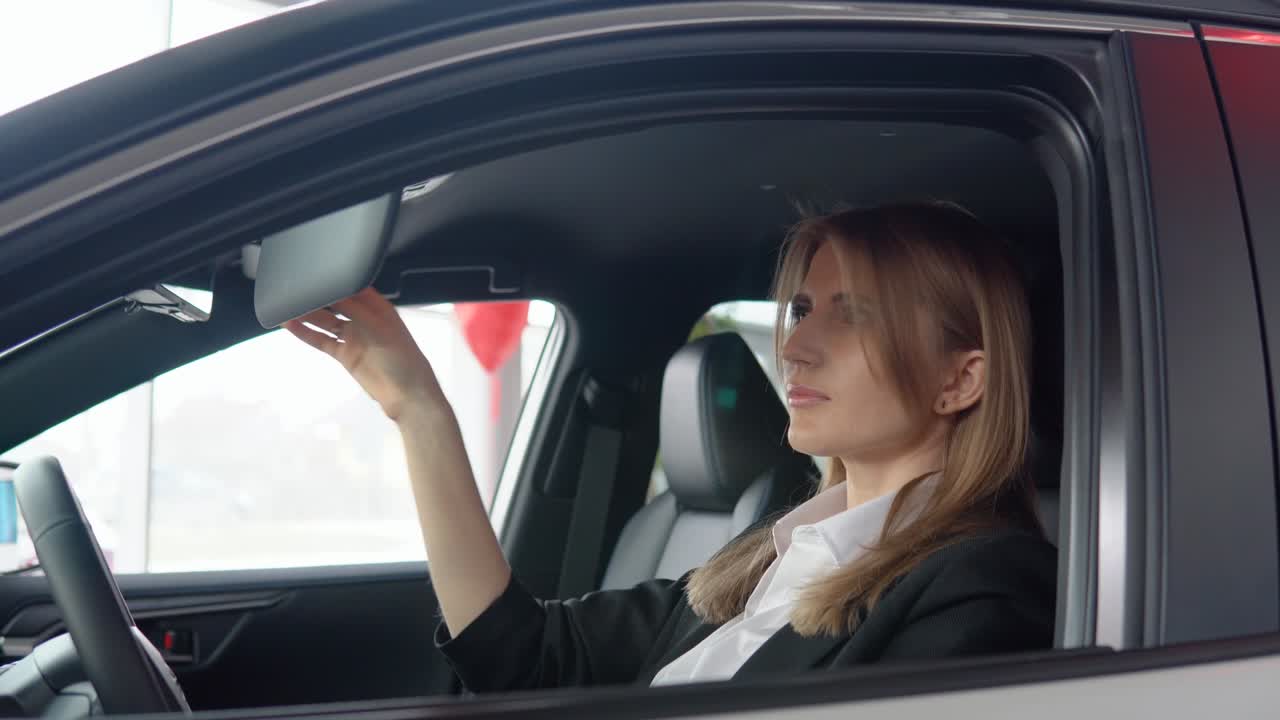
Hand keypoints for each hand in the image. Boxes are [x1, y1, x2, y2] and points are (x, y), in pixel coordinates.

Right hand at [283, 288, 444, 422]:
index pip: (352, 287)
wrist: (406, 395)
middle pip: (335, 303)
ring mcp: (353, 337)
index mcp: (378, 307)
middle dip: (317, 296)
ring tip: (286, 305)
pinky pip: (321, 340)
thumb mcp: (380, 329)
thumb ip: (356, 310)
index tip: (315, 275)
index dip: (335, 281)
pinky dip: (306, 333)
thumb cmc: (404, 360)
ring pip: (325, 321)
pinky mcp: (345, 354)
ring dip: (307, 314)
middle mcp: (364, 319)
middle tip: (295, 289)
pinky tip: (291, 325)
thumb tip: (334, 292)